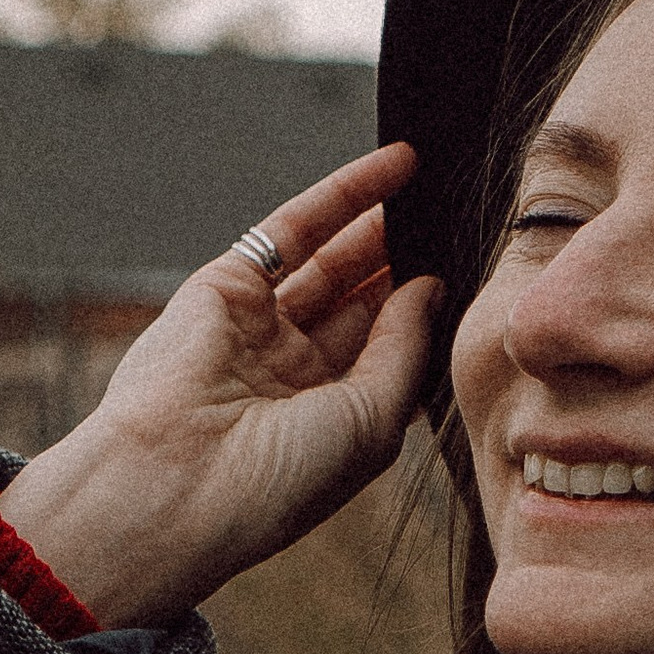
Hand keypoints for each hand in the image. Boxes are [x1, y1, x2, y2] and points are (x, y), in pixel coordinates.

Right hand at [0, 142, 440, 629]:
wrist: (176, 485)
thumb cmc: (277, 481)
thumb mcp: (371, 419)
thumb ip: (404, 346)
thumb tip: (429, 287)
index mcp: (328, 424)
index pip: (389, 355)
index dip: (429, 315)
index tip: (476, 277)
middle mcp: (290, 376)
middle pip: (362, 304)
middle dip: (407, 264)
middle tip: (458, 220)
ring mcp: (255, 328)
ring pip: (331, 261)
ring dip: (382, 223)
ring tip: (437, 186)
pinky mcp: (223, 286)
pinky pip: (292, 229)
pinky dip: (343, 195)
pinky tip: (396, 167)